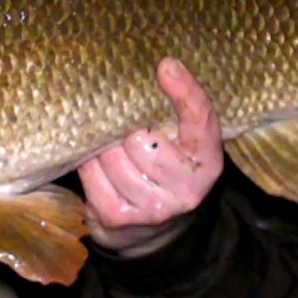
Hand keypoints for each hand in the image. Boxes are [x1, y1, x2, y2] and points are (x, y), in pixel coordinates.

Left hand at [79, 57, 223, 258]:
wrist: (155, 232)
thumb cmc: (166, 169)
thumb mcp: (184, 144)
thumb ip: (176, 112)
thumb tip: (159, 65)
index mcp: (208, 162)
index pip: (201, 121)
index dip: (185, 91)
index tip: (165, 65)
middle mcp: (187, 189)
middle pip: (142, 138)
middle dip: (125, 126)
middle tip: (123, 124)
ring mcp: (153, 208)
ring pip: (113, 155)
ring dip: (104, 145)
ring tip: (110, 145)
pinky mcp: (118, 217)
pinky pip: (91, 173)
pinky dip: (89, 162)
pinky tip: (97, 163)